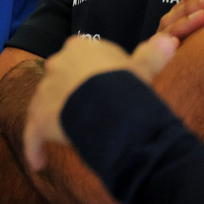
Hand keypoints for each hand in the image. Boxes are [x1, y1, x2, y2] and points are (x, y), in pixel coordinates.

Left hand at [22, 33, 179, 171]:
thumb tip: (170, 40)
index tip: (105, 86)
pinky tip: (39, 163)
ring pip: (45, 104)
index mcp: (79, 47)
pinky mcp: (38, 117)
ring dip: (53, 119)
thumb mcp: (142, 69)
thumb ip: (151, 55)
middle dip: (69, 92)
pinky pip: (34, 134)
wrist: (108, 105)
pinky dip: (35, 148)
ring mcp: (44, 90)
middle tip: (86, 111)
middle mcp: (56, 63)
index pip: (81, 56)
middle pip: (60, 78)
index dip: (92, 72)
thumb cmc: (126, 84)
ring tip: (64, 136)